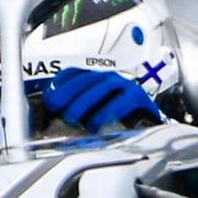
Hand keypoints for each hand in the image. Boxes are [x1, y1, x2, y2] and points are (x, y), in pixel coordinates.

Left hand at [34, 66, 161, 132]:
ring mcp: (125, 85)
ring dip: (84, 101)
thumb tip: (49, 119)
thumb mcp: (90, 113)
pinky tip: (96, 123)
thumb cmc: (115, 120)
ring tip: (71, 117)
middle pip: (87, 78)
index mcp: (95, 79)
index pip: (75, 73)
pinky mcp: (138, 97)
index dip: (60, 83)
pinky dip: (109, 110)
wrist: (148, 125)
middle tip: (55, 107)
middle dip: (68, 92)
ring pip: (104, 86)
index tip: (48, 98)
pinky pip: (124, 100)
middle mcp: (109, 78)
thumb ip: (72, 111)